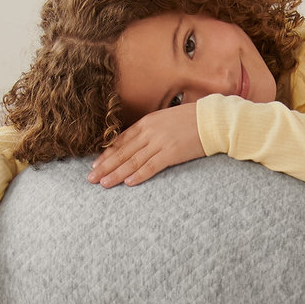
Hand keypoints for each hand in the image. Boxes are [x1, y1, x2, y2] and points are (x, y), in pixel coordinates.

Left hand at [88, 103, 204, 187]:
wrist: (213, 120)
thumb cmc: (191, 120)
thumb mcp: (165, 119)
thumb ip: (149, 130)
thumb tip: (136, 143)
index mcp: (146, 122)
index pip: (121, 141)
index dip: (106, 154)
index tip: (95, 165)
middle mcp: (150, 132)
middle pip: (122, 152)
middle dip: (105, 166)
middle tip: (91, 179)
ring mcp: (160, 142)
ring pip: (133, 161)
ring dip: (117, 173)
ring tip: (104, 184)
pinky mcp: (172, 153)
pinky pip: (152, 166)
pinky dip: (139, 175)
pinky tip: (128, 183)